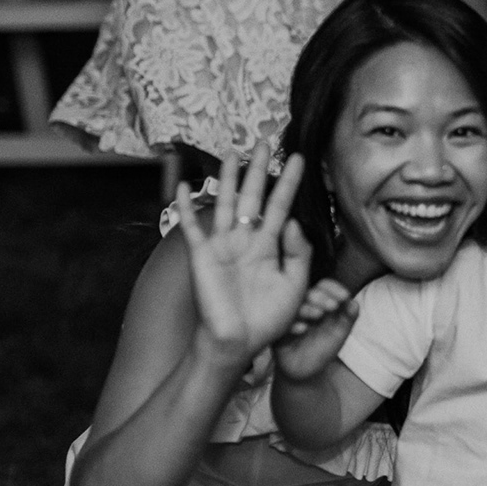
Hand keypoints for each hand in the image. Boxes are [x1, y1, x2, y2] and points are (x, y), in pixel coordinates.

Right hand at [172, 154, 310, 369]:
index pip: (281, 206)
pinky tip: (185, 188)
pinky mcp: (202, 255)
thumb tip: (292, 220)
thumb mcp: (295, 284)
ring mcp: (222, 245)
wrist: (238, 342)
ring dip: (228, 179)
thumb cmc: (268, 318)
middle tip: (266, 143)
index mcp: (269, 246)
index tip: (301, 159)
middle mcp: (246, 240)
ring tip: (233, 153)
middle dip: (259, 170)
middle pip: (253, 197)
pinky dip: (186, 208)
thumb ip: (298, 252)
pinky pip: (192, 227)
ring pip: (226, 203)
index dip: (290, 183)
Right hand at [273, 278, 358, 382]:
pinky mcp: (279, 331)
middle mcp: (303, 306)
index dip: (334, 288)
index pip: (324, 286)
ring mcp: (290, 318)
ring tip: (319, 315)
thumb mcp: (339, 333)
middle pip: (309, 292)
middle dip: (322, 297)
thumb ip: (348, 318)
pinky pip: (282, 324)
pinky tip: (302, 329)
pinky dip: (293, 325)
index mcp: (319, 302)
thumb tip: (354, 303)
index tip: (345, 297)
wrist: (305, 372)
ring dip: (308, 308)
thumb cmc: (323, 348)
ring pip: (295, 306)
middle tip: (333, 306)